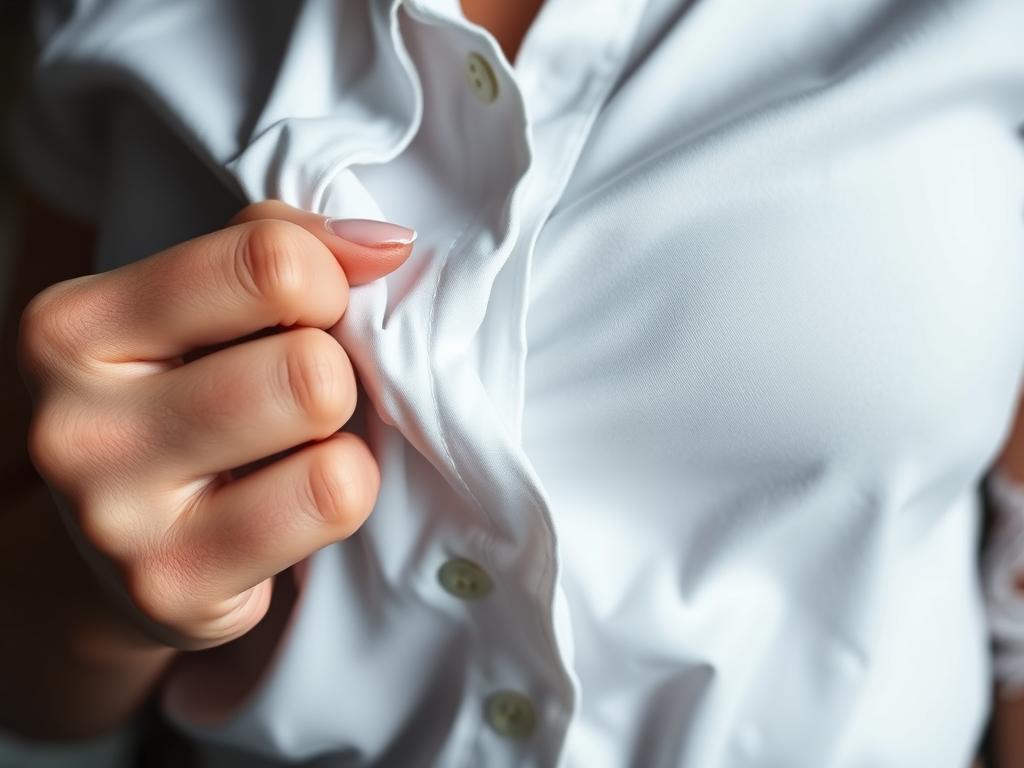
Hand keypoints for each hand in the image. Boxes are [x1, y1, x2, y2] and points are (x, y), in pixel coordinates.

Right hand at [16, 200, 413, 651]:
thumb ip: (277, 246)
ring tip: (294, 445)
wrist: (117, 551)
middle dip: (331, 371)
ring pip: (321, 426)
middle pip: (308, 364)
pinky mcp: (176, 585)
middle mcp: (78, 425)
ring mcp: (119, 518)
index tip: (315, 308)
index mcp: (74, 328)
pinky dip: (340, 490)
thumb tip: (387, 245)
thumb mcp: (198, 307)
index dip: (325, 281)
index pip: (266, 261)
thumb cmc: (178, 401)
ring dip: (337, 432)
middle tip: (297, 393)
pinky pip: (332, 500)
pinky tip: (292, 498)